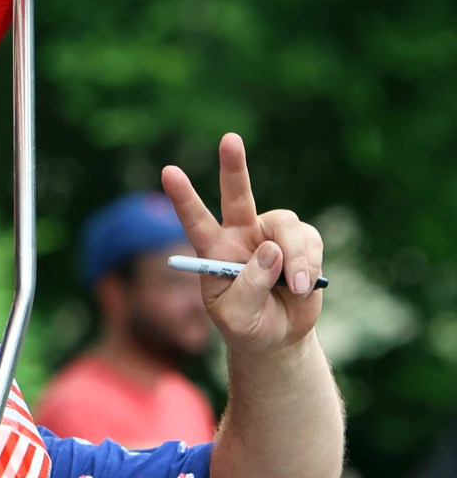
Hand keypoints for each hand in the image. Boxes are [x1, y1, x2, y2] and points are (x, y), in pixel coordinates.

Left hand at [162, 133, 323, 355]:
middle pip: (237, 194)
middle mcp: (240, 234)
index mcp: (214, 252)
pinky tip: (304, 286)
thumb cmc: (248, 327)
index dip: (183, 197)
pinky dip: (309, 264)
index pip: (195, 221)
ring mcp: (271, 234)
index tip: (168, 171)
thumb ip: (248, 286)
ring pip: (286, 226)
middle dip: (233, 167)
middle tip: (229, 139)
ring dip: (295, 258)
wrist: (279, 337)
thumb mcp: (237, 317)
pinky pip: (309, 240)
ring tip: (294, 288)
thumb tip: (271, 249)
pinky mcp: (300, 239)